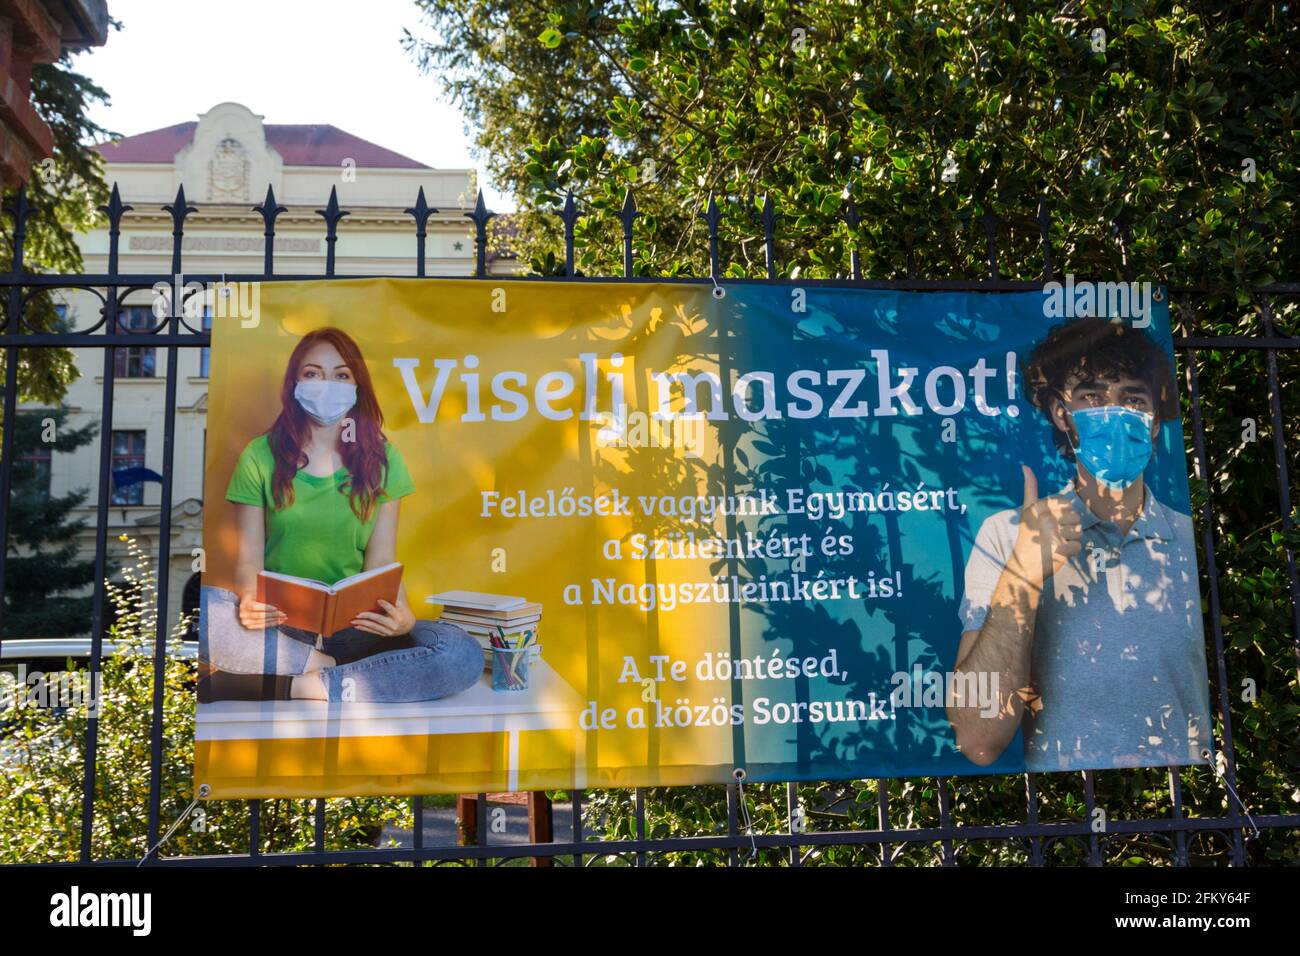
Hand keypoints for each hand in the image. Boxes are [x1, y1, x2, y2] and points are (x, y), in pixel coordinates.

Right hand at [237, 587, 286, 629]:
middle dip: (273, 615)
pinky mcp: (249, 626)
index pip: (255, 607)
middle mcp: (243, 614)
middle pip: (260, 616)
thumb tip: (279, 599)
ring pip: (262, 622)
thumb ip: (265, 597)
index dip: (266, 608)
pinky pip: (262, 626)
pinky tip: (278, 621)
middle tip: (283, 614)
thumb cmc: (255, 595)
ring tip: (283, 618)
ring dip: (274, 621)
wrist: (247, 600)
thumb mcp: (258, 593)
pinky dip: (271, 624)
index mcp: (244, 604)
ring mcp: (245, 621)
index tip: (276, 608)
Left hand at [352, 599, 414, 637]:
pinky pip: (373, 631)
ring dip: (363, 623)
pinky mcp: (384, 634)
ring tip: (353, 620)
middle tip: (358, 613)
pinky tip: (357, 626)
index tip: (378, 600)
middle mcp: (395, 625)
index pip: (392, 609)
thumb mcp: (402, 604)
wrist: (408, 625)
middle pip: (380, 619)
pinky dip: (364, 629)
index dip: (385, 605)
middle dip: (368, 616)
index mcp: (400, 615)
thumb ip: (396, 595)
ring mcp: (389, 631)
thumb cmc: (403, 611)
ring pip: (374, 626)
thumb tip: (391, 582)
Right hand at [1008, 465, 1081, 588]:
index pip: (1066, 504)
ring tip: (1057, 543)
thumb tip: (1025, 466)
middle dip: (1070, 527)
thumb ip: (1030, 488)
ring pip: (1078, 531)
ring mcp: (1053, 534)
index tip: (1052, 521)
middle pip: (1075, 517)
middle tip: (1055, 535)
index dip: (1064, 513)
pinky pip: (1078, 546)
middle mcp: (1045, 519)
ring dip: (1071, 539)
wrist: (1023, 566)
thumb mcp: (1028, 511)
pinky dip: (1071, 552)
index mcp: (1039, 508)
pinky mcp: (1060, 549)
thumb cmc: (1028, 537)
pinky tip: (1060, 553)